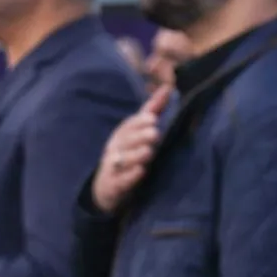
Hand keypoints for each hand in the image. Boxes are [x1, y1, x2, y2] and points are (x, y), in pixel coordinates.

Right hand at [92, 85, 171, 214]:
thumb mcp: (138, 133)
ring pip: (122, 160)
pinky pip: (120, 181)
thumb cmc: (128, 155)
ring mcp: (112, 168)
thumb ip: (152, 110)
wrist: (107, 188)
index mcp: (122, 135)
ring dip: (135, 155)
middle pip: (125, 141)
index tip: (153, 118)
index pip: (128, 125)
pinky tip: (140, 172)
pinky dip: (130, 177)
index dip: (139, 121)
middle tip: (155, 133)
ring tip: (149, 152)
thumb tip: (168, 88)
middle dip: (139, 136)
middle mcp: (115, 149)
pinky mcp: (113, 186)